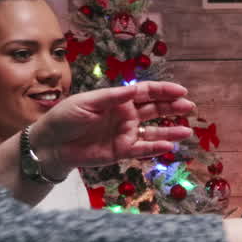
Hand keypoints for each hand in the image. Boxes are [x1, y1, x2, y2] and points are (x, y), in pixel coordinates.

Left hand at [30, 81, 195, 175]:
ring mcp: (125, 134)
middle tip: (189, 107)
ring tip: (187, 131)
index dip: (164, 91)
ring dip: (170, 132)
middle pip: (155, 110)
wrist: (52, 143)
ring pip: (153, 132)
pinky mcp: (121, 152)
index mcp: (118, 100)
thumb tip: (134, 89)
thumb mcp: (88, 102)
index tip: (181, 91)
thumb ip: (113, 97)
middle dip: (172, 108)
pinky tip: (168, 146)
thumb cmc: (66, 117)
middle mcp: (126, 116)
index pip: (146, 93)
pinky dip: (155, 148)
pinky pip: (142, 150)